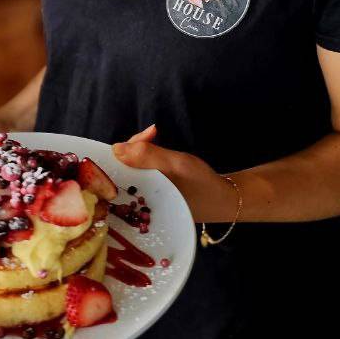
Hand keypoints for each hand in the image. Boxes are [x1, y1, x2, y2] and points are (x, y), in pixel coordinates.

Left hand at [111, 124, 239, 222]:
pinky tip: (155, 151)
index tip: (144, 138)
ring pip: (131, 171)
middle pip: (122, 171)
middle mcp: (137, 204)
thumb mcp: (175, 165)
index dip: (125, 151)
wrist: (224, 200)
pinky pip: (140, 176)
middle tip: (153, 133)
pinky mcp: (152, 197)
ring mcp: (143, 202)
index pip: (116, 173)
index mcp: (138, 201)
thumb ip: (146, 156)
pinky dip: (146, 161)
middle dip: (134, 148)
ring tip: (154, 136)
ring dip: (140, 152)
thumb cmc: (201, 183)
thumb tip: (116, 149)